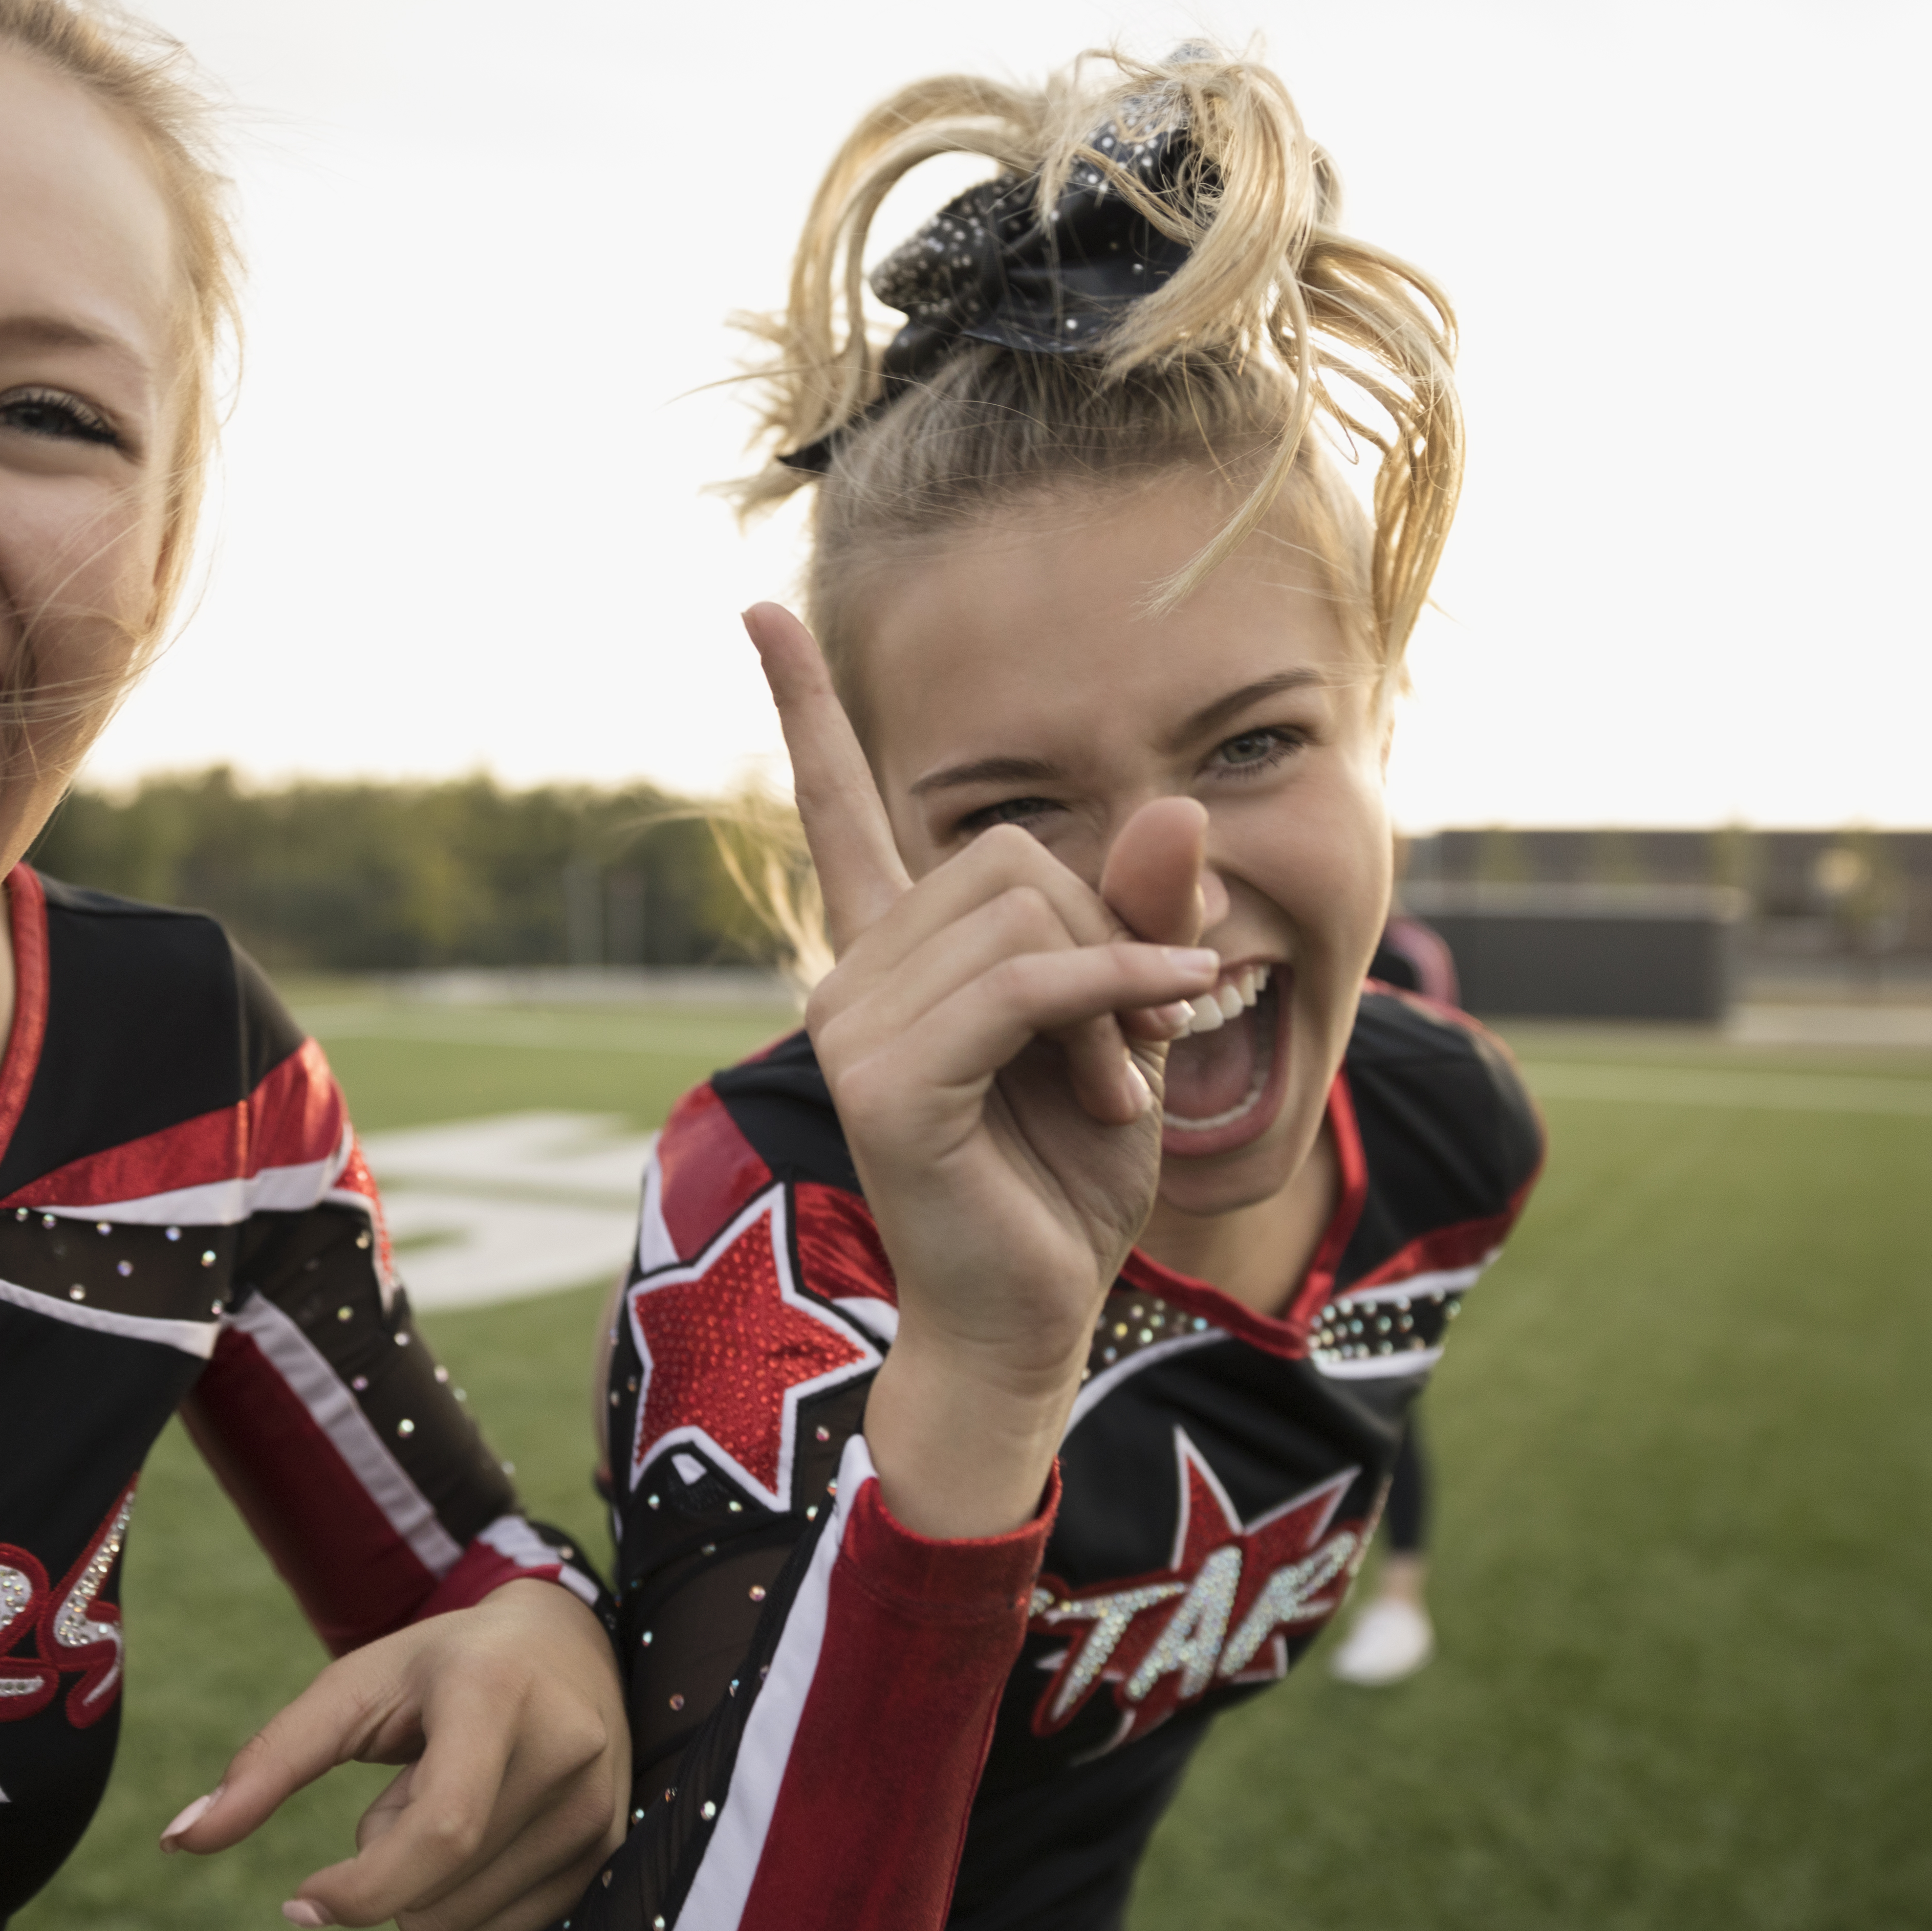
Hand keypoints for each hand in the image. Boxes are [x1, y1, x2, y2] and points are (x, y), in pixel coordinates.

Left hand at [158, 1579, 625, 1930]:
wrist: (564, 1645)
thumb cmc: (436, 1668)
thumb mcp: (350, 1691)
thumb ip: (267, 1763)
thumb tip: (177, 1840)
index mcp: (494, 1695)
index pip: (437, 1831)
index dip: (360, 1889)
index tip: (300, 1900)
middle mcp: (563, 1750)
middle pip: (435, 1893)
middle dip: (381, 1868)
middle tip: (400, 1793)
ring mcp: (595, 1806)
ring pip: (461, 1926)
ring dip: (422, 1886)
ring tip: (451, 1800)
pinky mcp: (606, 1849)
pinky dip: (461, 1902)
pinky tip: (481, 1830)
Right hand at [751, 602, 1215, 1536]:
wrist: (1030, 1321)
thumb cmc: (1066, 1182)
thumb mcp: (1128, 1025)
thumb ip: (1139, 916)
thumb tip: (1172, 802)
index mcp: (896, 960)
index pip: (837, 807)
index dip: (801, 709)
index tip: (759, 609)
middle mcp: (856, 978)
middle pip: (1007, 859)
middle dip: (1102, 934)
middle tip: (1130, 1041)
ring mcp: (857, 1026)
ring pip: (1021, 915)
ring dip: (1109, 991)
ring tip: (1114, 1087)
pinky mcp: (889, 1081)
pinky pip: (1020, 985)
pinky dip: (1102, 999)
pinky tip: (1135, 1055)